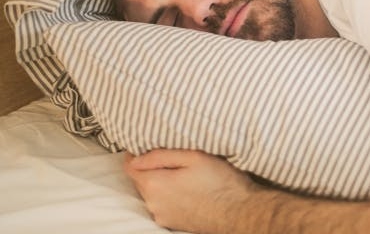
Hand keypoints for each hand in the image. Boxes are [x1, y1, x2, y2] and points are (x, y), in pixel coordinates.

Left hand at [124, 149, 258, 232]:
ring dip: (161, 182)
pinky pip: (162, 204)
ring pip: (152, 193)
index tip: (148, 146)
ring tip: (184, 175)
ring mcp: (162, 216)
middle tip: (174, 159)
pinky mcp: (172, 223)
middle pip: (141, 180)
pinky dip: (169, 196)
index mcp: (154, 184)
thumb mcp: (193, 157)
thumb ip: (160, 156)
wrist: (239, 212)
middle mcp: (153, 203)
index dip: (136, 153)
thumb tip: (136, 157)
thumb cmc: (220, 182)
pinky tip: (188, 190)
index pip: (130, 166)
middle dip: (151, 168)